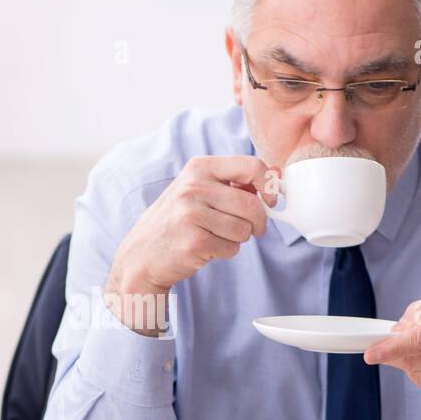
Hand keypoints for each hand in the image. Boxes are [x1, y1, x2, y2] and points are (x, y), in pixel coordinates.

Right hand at [105, 155, 277, 333]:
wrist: (143, 253)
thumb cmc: (178, 220)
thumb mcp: (200, 190)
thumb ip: (236, 181)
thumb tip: (277, 173)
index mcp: (199, 167)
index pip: (252, 166)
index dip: (269, 186)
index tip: (270, 200)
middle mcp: (194, 187)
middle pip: (252, 204)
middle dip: (258, 221)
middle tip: (251, 228)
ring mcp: (191, 214)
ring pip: (244, 229)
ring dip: (239, 238)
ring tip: (216, 236)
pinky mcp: (194, 241)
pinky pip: (232, 248)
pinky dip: (225, 252)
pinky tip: (206, 247)